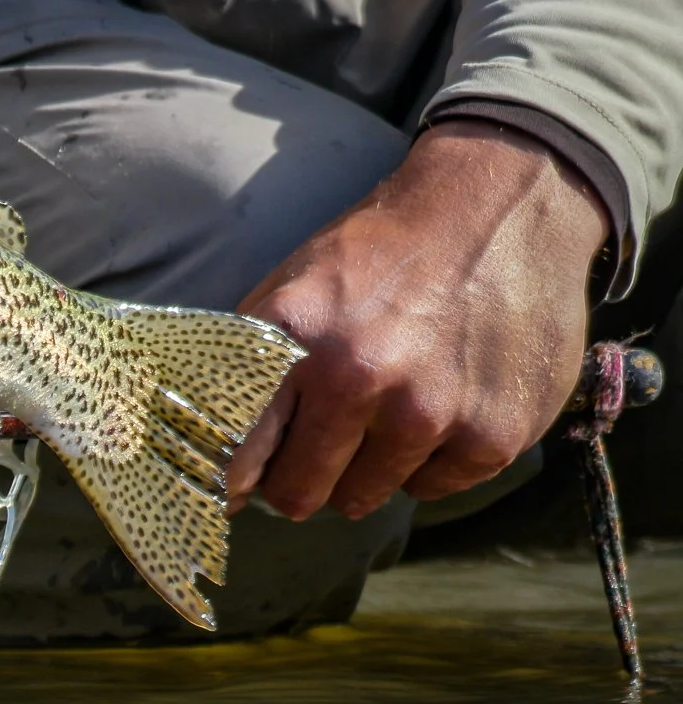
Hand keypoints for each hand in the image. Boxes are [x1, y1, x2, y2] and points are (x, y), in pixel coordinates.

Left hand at [226, 120, 608, 519]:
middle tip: (313, 450)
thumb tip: (212, 453)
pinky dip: (428, 461)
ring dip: (366, 468)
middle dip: (298, 480)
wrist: (491, 206)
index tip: (234, 493)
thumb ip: (250, 368)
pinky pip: (430, 489)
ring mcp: (429, 412)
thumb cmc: (376, 256)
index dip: (233, 481)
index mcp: (293, 339)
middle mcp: (357, 379)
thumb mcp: (290, 290)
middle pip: (298, 493)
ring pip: (363, 497)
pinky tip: (441, 405)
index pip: (237, 453)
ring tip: (387, 406)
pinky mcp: (491, 434)